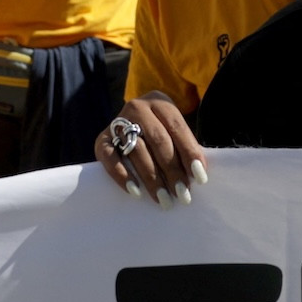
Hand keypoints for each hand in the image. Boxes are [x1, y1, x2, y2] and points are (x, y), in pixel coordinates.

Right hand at [93, 92, 207, 206]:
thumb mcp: (173, 132)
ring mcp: (117, 122)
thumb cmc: (160, 133)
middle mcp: (137, 108)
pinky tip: (136, 191)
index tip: (200, 179)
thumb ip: (183, 147)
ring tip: (163, 199)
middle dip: (172, 170)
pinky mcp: (101, 139)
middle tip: (182, 195)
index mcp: (160, 102)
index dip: (190, 153)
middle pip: (158, 140)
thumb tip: (195, 175)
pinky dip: (122, 175)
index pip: (177, 127)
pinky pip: (109, 158)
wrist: (128, 127)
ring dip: (152, 178)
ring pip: (137, 151)